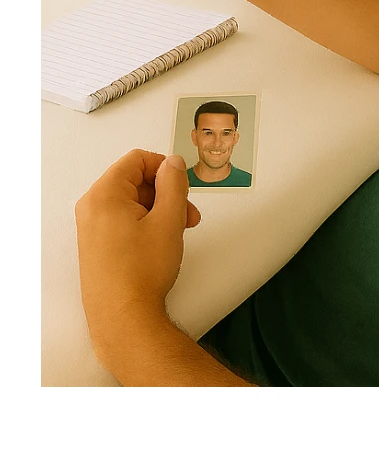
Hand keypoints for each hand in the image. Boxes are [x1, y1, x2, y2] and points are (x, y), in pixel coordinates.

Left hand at [75, 150, 198, 366]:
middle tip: (186, 213)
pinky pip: (122, 221)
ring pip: (131, 203)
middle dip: (165, 193)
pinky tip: (161, 242)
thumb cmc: (141, 273)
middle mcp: (92, 208)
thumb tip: (171, 164)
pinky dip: (145, 224)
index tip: (181, 183)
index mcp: (104, 194)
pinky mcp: (96, 247)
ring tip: (178, 231)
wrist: (123, 320)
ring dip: (159, 210)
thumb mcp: (168, 219)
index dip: (164, 167)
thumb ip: (173, 182)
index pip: (137, 160)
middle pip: (134, 181)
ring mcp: (91, 229)